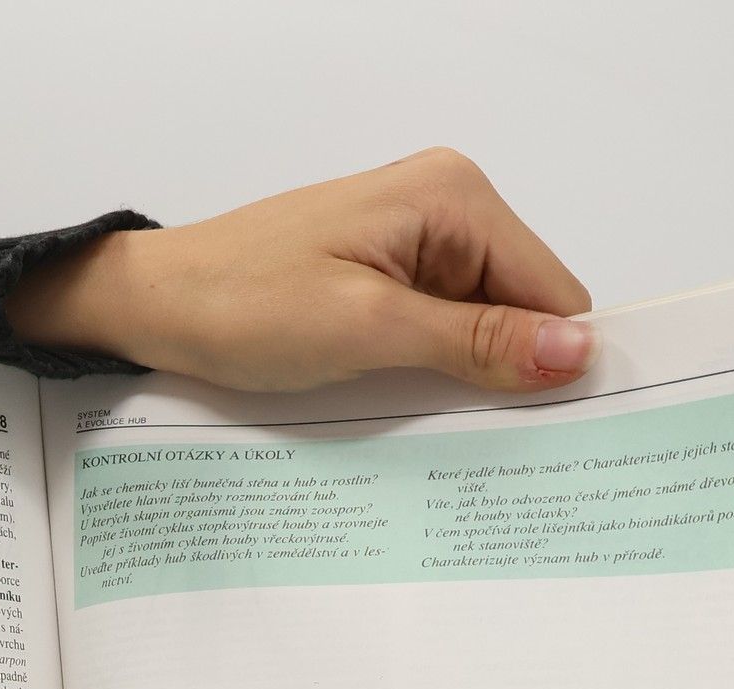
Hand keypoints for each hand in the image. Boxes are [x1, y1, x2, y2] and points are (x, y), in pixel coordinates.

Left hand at [8, 150, 593, 393]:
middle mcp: (447, 207)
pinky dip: (432, 372)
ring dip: (466, 380)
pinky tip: (407, 403)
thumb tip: (576, 353)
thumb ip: (475, 343)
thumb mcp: (369, 331)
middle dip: (508, 374)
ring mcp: (416, 243)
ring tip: (431, 422)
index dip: (555, 364)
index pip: (555, 292)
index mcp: (455, 199)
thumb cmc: (243, 306)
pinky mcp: (386, 276)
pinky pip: (439, 331)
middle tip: (481, 443)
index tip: (550, 435)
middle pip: (523, 310)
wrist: (157, 306)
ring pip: (482, 329)